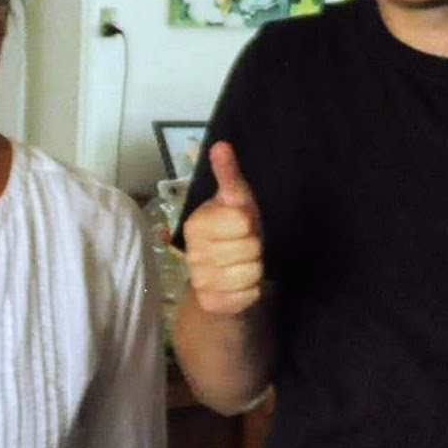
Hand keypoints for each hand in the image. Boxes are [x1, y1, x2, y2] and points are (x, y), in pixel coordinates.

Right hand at [181, 142, 264, 316]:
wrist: (225, 272)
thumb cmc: (234, 230)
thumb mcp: (237, 201)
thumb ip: (229, 176)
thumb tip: (221, 145)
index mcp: (195, 224)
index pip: (241, 221)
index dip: (249, 223)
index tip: (242, 224)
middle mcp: (192, 253)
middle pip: (249, 248)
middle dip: (254, 247)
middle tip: (244, 246)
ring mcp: (199, 280)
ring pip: (249, 273)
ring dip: (255, 269)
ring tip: (243, 263)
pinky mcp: (210, 303)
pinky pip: (247, 296)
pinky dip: (252, 291)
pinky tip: (240, 284)